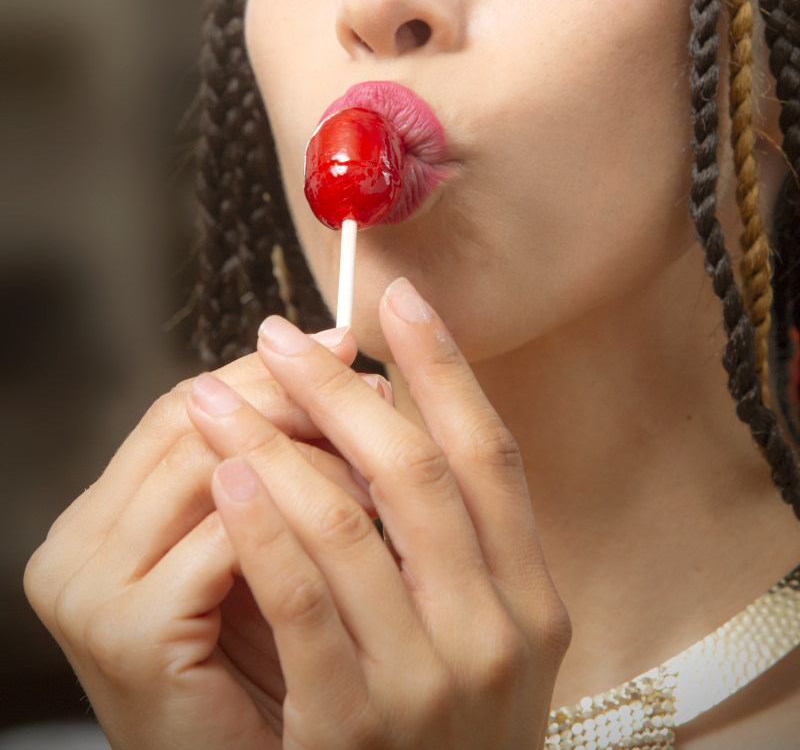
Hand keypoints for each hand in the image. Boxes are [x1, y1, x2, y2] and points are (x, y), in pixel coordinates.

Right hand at [24, 328, 390, 749]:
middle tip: (373, 378)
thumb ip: (271, 470)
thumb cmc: (269, 673)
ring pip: (209, 466)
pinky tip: (367, 506)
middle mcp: (72, 546)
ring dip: (307, 446)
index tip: (344, 343)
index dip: (266, 374)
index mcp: (96, 519)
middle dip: (290, 395)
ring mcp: (88, 590)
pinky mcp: (127, 634)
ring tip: (382, 434)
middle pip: (187, 422)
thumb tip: (338, 360)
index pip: (177, 410)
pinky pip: (229, 540)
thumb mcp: (260, 554)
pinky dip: (303, 515)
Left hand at [188, 277, 570, 749]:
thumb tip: (395, 418)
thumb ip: (462, 549)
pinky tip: (226, 476)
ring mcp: (428, 685)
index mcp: (533, 600)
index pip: (490, 454)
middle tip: (278, 336)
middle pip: (415, 472)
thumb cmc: (448, 738)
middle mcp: (495, 633)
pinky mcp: (353, 729)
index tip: (397, 297)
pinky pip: (300, 603)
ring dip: (275, 444)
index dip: (444, 367)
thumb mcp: (488, 645)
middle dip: (339, 389)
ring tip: (217, 396)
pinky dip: (262, 528)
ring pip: (347, 525)